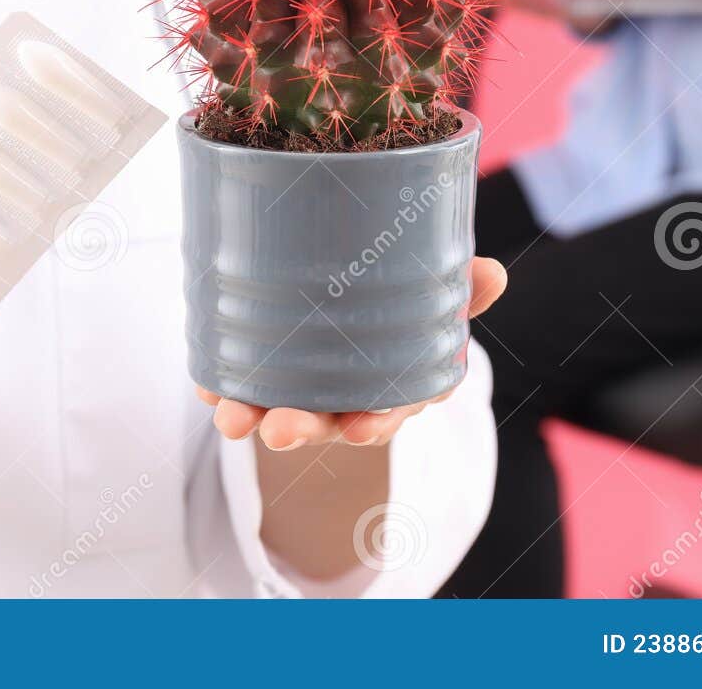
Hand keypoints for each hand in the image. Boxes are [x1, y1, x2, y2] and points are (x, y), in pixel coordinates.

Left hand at [199, 256, 507, 447]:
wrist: (347, 308)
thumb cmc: (400, 312)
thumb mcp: (434, 300)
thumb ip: (460, 289)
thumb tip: (496, 272)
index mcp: (394, 387)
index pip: (390, 412)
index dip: (377, 423)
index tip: (362, 429)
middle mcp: (345, 400)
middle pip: (325, 422)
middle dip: (301, 429)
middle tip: (280, 430)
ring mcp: (300, 392)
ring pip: (276, 411)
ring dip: (253, 417)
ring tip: (233, 419)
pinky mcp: (261, 377)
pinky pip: (238, 388)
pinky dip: (221, 386)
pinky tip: (206, 381)